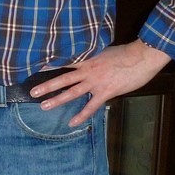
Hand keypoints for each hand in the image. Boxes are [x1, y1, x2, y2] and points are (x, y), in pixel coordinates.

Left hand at [28, 40, 170, 127]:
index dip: (50, 65)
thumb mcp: (105, 51)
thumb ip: (93, 57)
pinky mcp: (106, 91)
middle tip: (32, 91)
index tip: (35, 67)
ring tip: (44, 106)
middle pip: (63, 78)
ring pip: (72, 92)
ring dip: (57, 99)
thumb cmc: (127, 53)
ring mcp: (96, 82)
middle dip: (47, 85)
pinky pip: (91, 106)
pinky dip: (81, 115)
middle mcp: (88, 70)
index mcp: (87, 59)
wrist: (143, 56)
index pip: (64, 62)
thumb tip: (87, 59)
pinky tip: (72, 122)